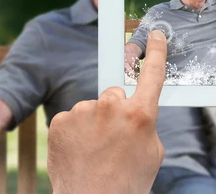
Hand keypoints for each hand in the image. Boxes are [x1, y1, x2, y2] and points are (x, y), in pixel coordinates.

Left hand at [48, 31, 166, 193]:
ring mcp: (82, 111)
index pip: (152, 74)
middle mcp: (111, 106)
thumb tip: (136, 114)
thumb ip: (146, 124)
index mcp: (140, 114)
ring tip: (94, 150)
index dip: (156, 52)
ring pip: (93, 108)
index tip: (155, 36)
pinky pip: (72, 118)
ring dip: (94, 122)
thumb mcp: (153, 152)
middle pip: (116, 94)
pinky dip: (74, 131)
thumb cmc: (126, 182)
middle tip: (113, 137)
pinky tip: (79, 150)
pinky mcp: (59, 121)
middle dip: (116, 110)